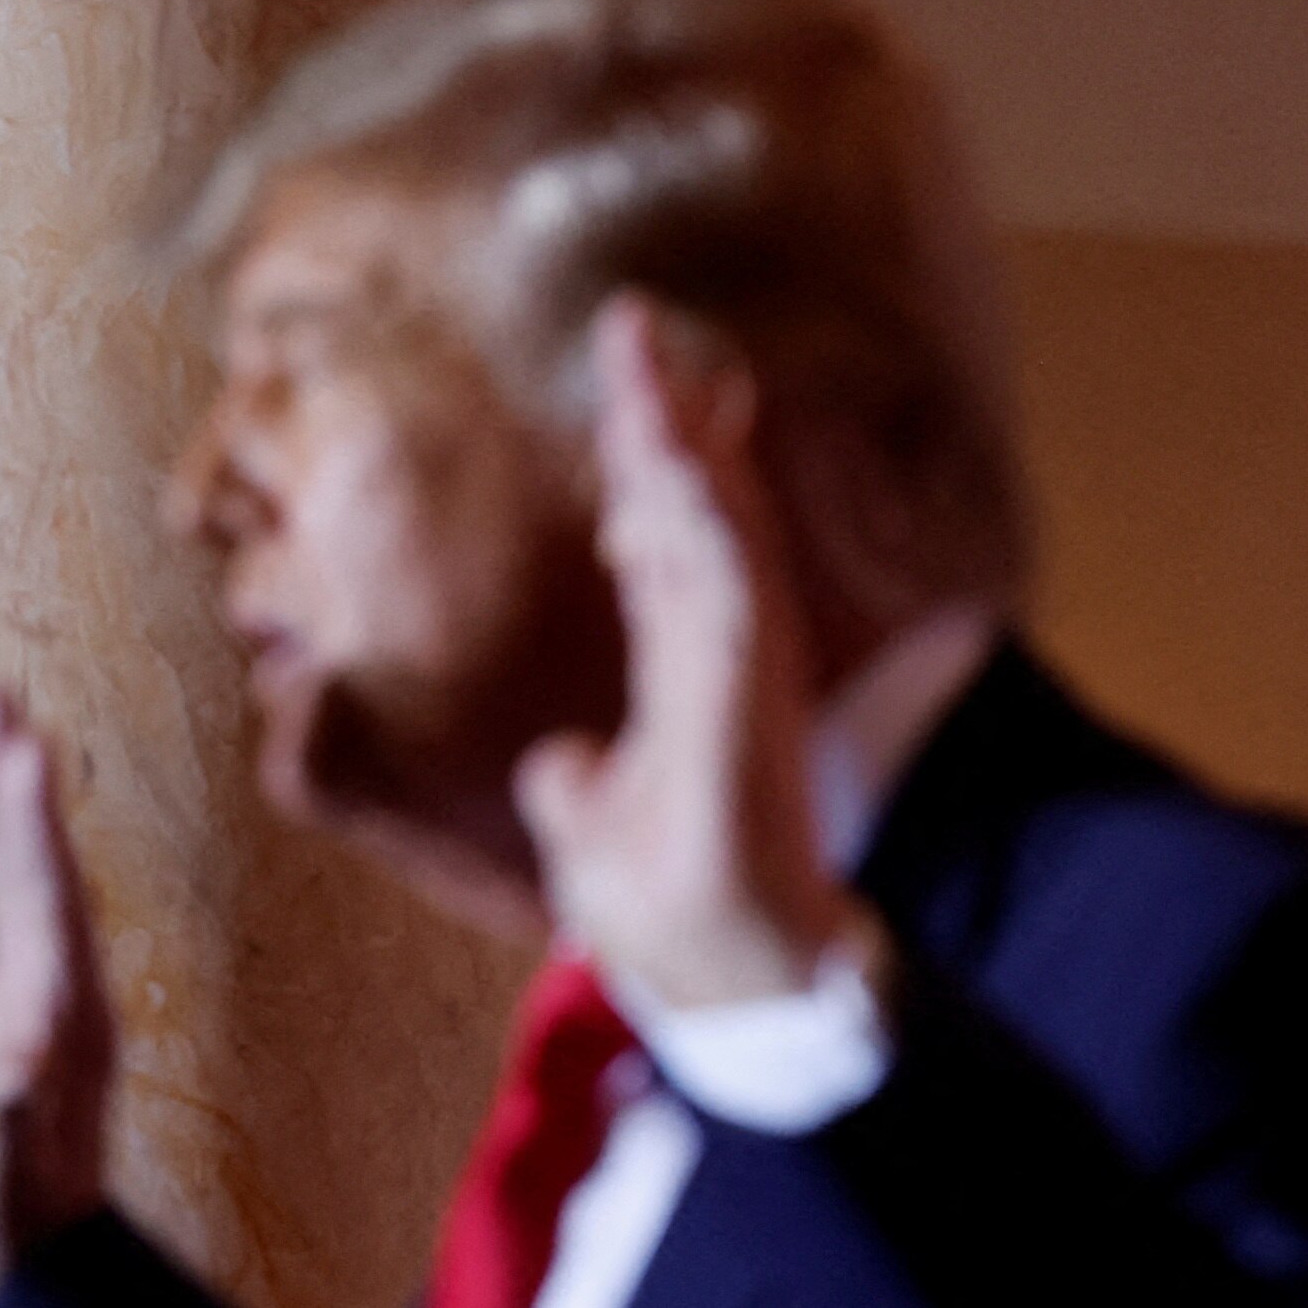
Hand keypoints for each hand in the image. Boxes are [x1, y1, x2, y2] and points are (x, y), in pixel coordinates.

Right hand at [0, 703, 113, 1262]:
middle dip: (15, 782)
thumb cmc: (14, 1221)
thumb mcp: (4, 1165)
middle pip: (41, 865)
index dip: (27, 817)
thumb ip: (5, 1106)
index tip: (18, 741)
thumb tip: (8, 1051)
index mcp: (60, 1012)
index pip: (43, 893)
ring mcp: (41, 1003)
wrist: (42, 1269)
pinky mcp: (14, 1020)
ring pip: (19, 884)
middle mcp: (60, 994)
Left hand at [515, 297, 859, 1008]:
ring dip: (687, 452)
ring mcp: (742, 680)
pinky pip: (736, 602)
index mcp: (688, 670)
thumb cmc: (676, 914)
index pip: (665, 539)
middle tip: (631, 323)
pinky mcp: (751, 714)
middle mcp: (723, 658)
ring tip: (655, 365)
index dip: (648, 457)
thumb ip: (576, 786)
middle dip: (664, 420)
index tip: (625, 373)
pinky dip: (715, 535)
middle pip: (695, 514)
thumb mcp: (591, 834)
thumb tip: (556, 761)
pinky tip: (690, 473)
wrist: (741, 985)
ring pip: (718, 536)